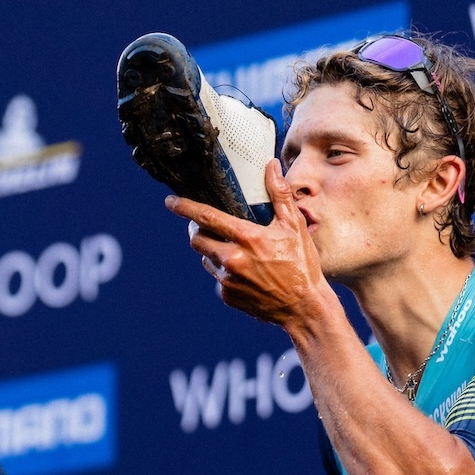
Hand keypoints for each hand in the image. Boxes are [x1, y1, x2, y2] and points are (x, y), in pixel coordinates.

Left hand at [167, 169, 331, 331]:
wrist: (303, 308)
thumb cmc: (301, 264)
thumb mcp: (294, 226)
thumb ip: (279, 194)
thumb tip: (271, 166)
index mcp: (246, 238)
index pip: (206, 217)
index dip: (185, 207)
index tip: (171, 201)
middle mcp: (232, 259)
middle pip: (196, 239)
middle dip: (196, 230)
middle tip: (205, 225)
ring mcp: (227, 280)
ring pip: (206, 258)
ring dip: (212, 250)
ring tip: (233, 248)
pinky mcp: (227, 296)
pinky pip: (217, 277)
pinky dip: (224, 270)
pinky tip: (244, 271)